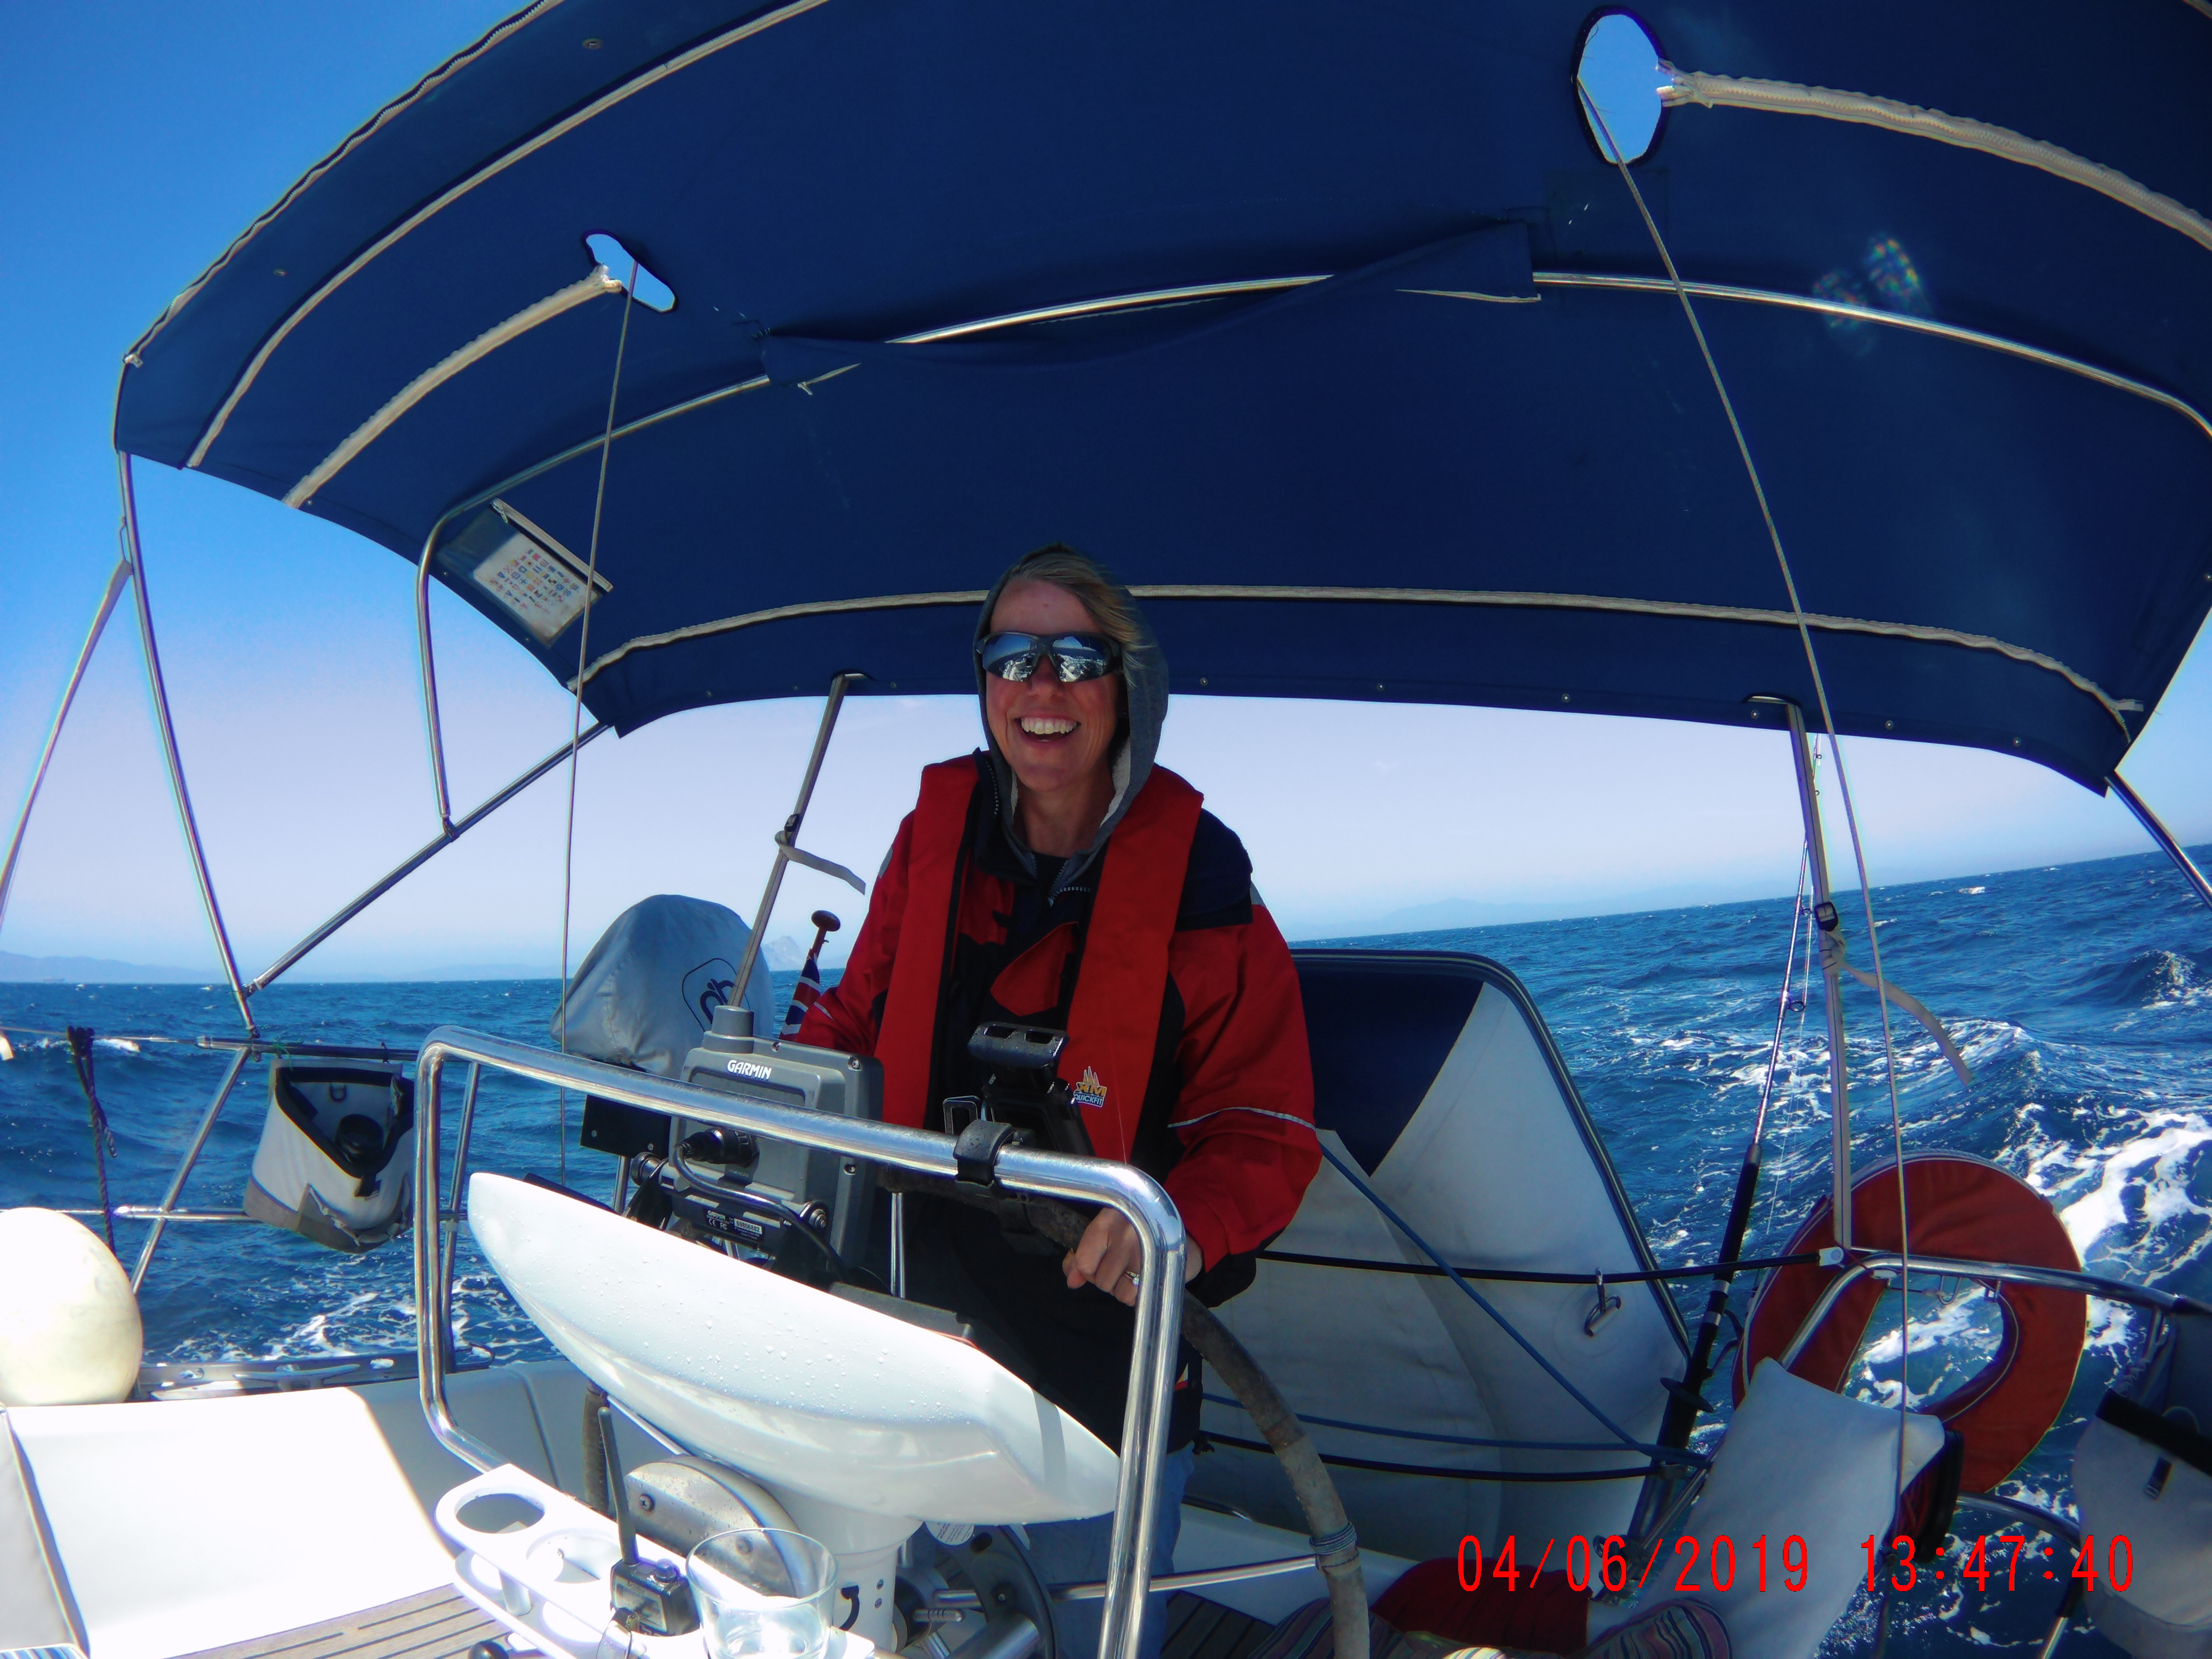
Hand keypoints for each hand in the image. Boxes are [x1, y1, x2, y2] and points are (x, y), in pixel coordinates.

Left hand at [1063, 1210, 1202, 1306]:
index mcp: (1108, 1220)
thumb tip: (1071, 1280)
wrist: (1177, 1233)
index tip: (1098, 1264)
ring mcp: (1144, 1251)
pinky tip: (1143, 1279)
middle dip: (1108, 1279)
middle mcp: (1126, 1233)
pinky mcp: (1158, 1268)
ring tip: (1134, 1272)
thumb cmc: (1136, 1234)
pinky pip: (1133, 1297)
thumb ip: (1085, 1256)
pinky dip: (1136, 1295)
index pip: (1083, 1261)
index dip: (1088, 1271)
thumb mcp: (1107, 1236)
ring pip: (1115, 1290)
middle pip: (1099, 1279)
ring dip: (1122, 1288)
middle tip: (1123, 1265)